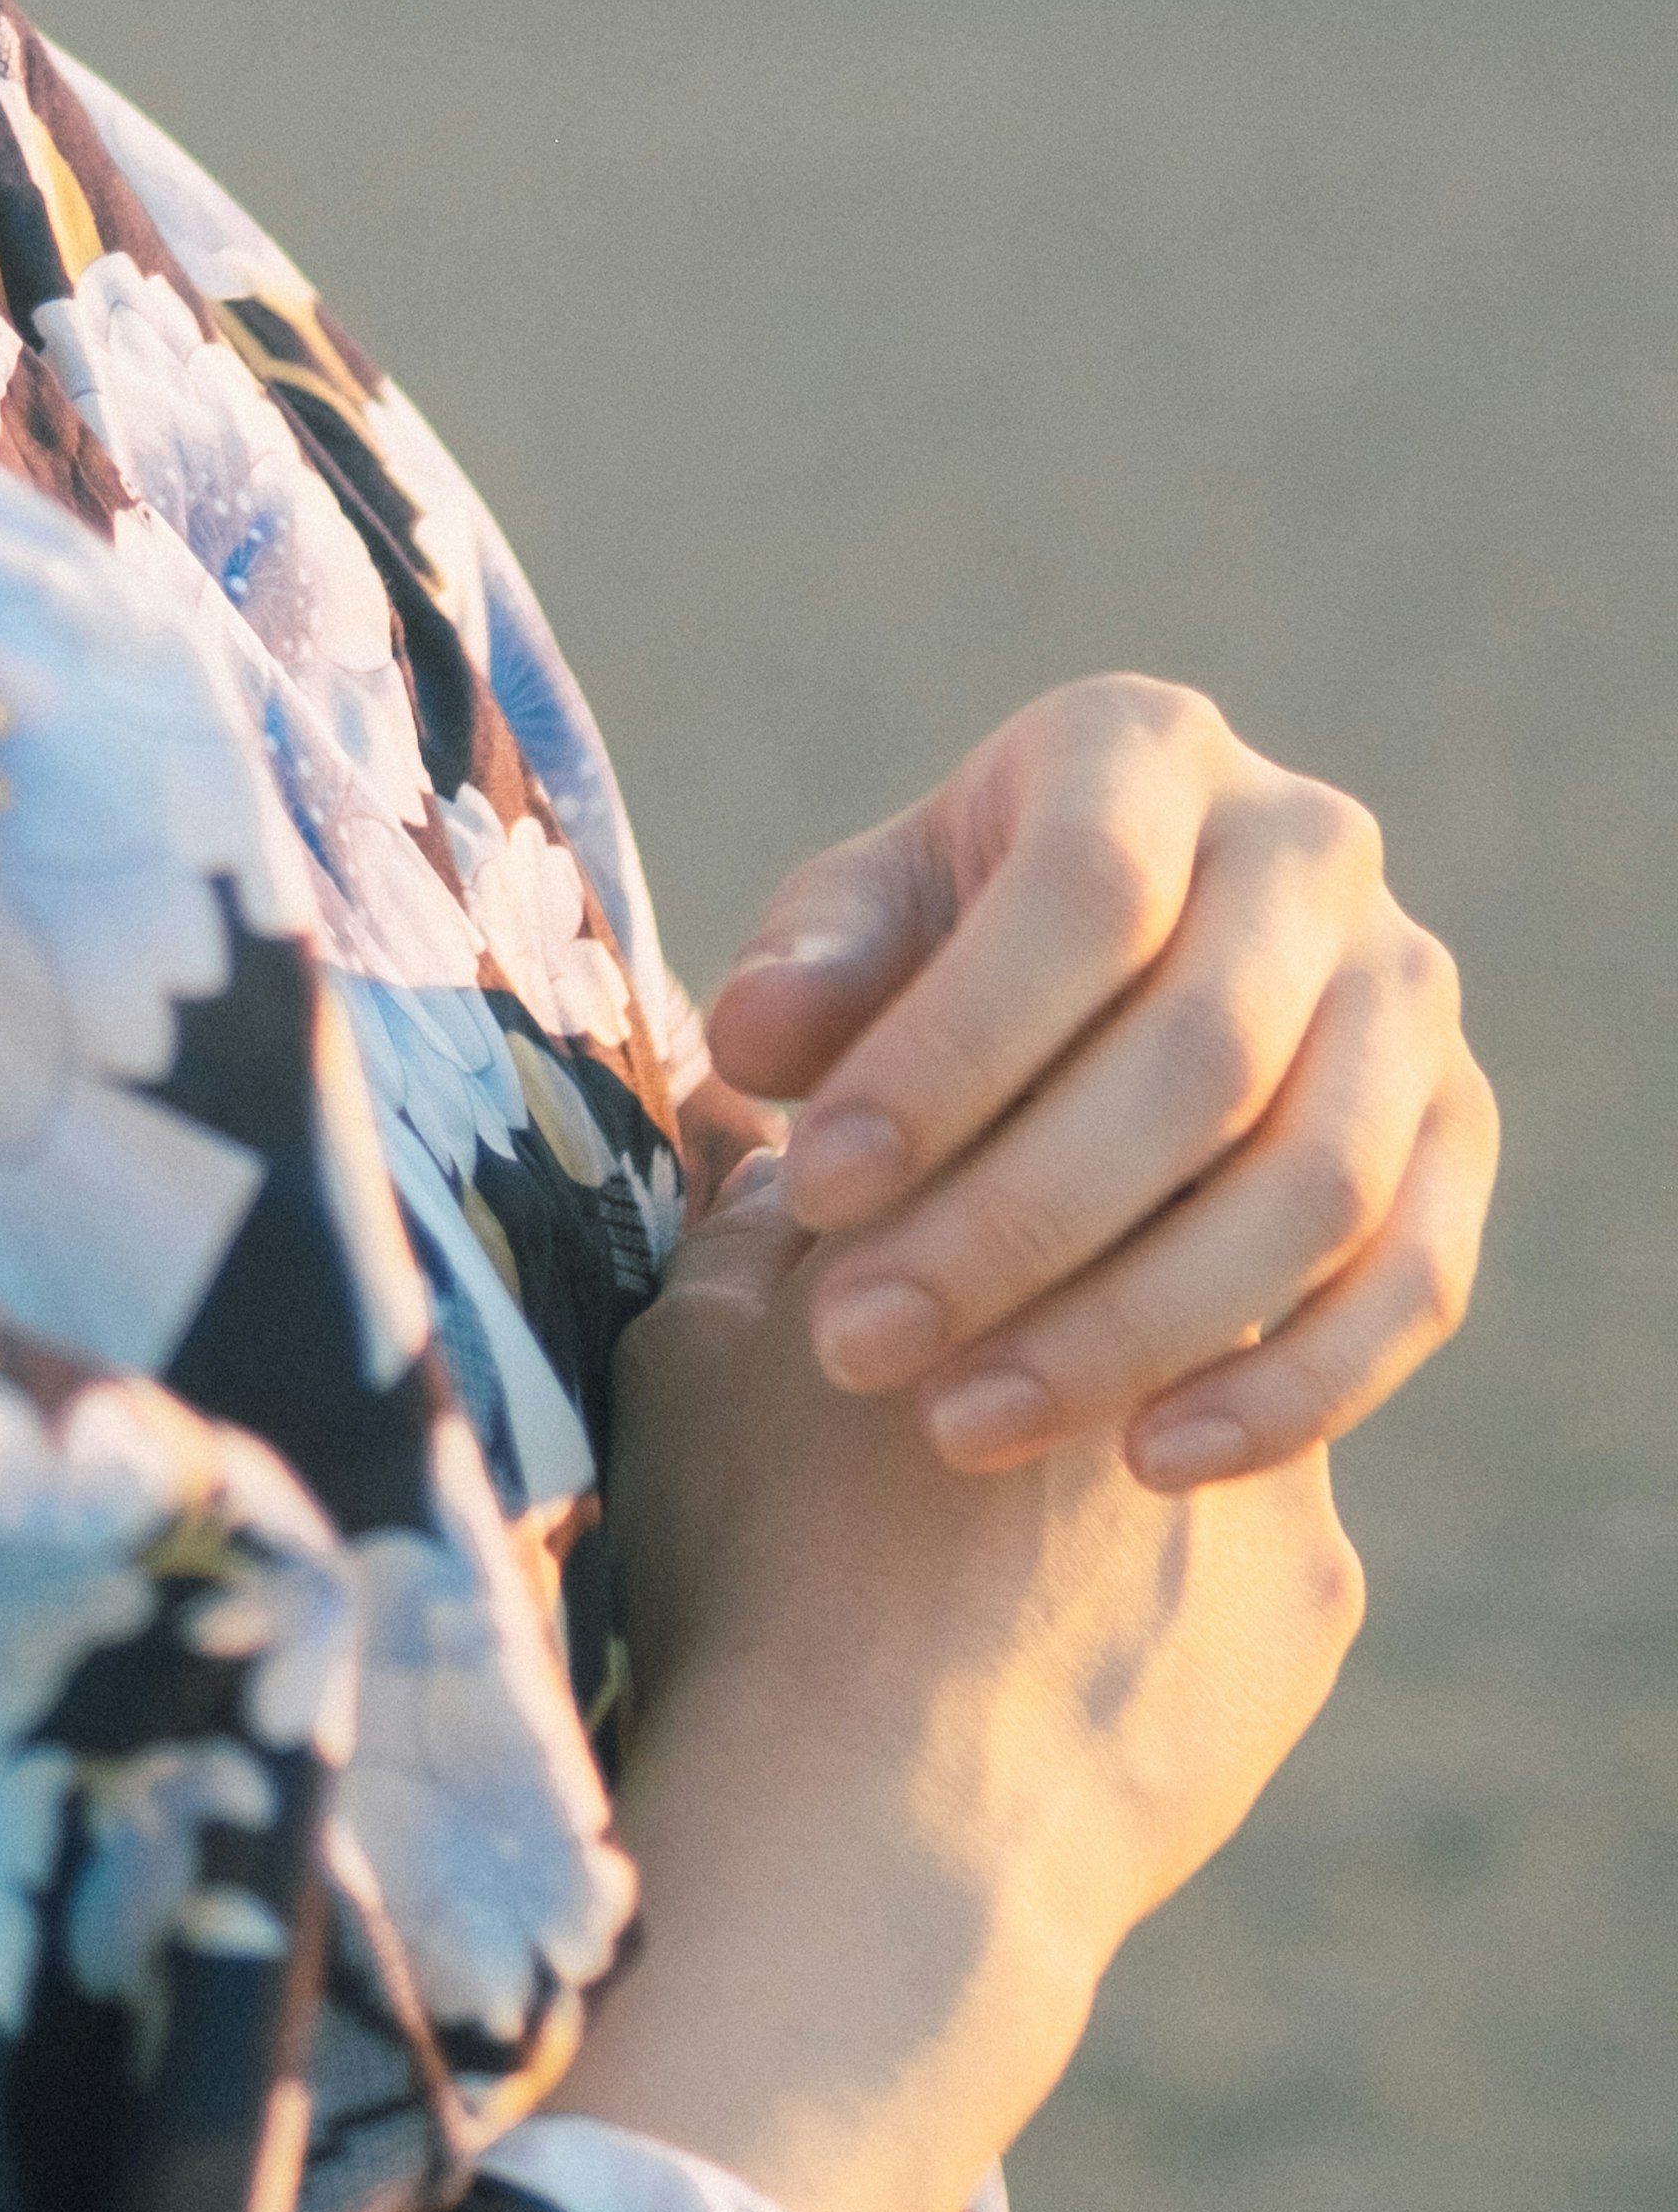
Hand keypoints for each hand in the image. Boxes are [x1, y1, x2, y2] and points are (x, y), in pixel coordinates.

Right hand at [576, 1158, 1365, 2211]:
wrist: (882, 1841)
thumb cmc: (758, 1572)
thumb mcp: (698, 1350)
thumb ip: (748, 1208)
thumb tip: (750, 1114)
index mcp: (1021, 1200)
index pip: (1041, 1091)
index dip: (976, 1137)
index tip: (913, 1193)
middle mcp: (1184, 1289)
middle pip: (1150, 1221)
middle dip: (1074, 1258)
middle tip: (970, 1335)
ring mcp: (1270, 1444)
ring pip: (1220, 1382)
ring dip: (1137, 1406)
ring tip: (1013, 1522)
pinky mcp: (1314, 1593)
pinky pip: (1255, 1543)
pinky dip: (1180, 1569)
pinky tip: (1074, 1632)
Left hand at [701, 674, 1496, 1493]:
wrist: (1102, 990)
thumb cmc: (951, 942)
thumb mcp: (866, 924)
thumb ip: (811, 971)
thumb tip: (750, 1038)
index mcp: (1148, 749)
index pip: (1081, 898)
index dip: (951, 1053)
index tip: (812, 1190)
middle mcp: (1310, 845)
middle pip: (1201, 1058)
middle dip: (1013, 1223)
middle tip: (857, 1344)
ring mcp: (1408, 988)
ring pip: (1314, 1187)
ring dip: (1135, 1327)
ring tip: (960, 1421)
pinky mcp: (1461, 1130)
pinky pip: (1413, 1281)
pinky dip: (1290, 1389)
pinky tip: (1145, 1462)